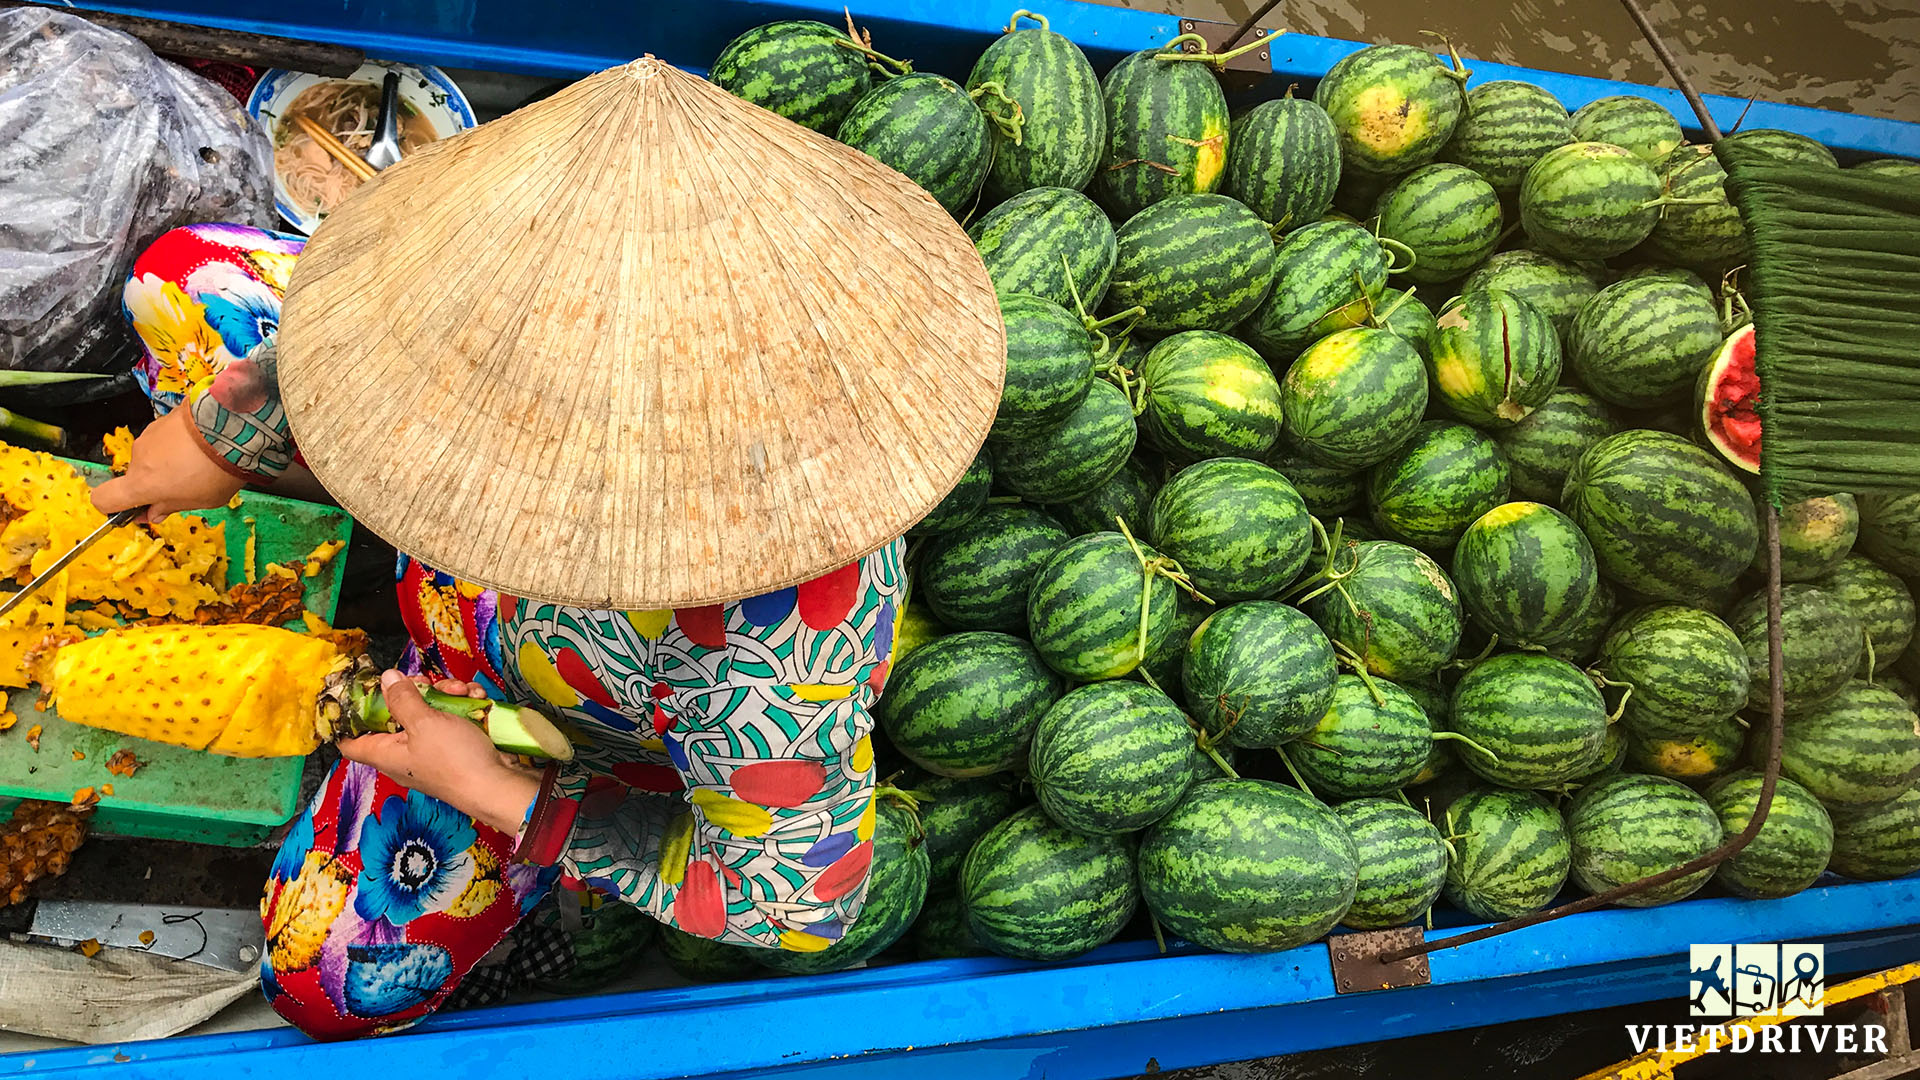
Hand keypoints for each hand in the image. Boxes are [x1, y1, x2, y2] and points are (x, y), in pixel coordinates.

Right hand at [91, 407, 244, 523]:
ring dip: (168, 463)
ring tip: (199, 464)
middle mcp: (139, 458)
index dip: (113, 507)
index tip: (132, 510)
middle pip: (135, 477)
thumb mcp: (200, 501)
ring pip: (151, 457)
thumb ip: (171, 507)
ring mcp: (150, 436)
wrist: (233, 427)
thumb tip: (154, 513)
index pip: (103, 499)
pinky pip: (164, 439)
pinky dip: (176, 445)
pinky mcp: (163, 420)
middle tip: (185, 487)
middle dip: (155, 484)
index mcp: (141, 485)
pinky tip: (200, 447)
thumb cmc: (218, 468)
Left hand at [339, 671, 544, 834]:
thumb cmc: (455, 760)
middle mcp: (403, 753)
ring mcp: (430, 750)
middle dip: (412, 693)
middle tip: (426, 683)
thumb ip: (402, 698)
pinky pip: (450, 720)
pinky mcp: (454, 747)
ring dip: (444, 695)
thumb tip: (386, 678)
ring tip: (461, 691)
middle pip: (394, 715)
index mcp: (384, 754)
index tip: (362, 693)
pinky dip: (462, 706)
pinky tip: (475, 698)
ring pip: (427, 712)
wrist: (498, 785)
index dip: (350, 718)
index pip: (350, 741)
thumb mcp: (425, 723)